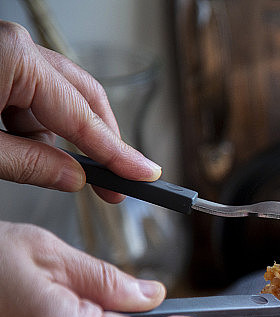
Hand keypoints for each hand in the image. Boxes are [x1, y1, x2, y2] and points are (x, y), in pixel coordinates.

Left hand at [0, 20, 160, 201]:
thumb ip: (29, 165)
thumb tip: (73, 177)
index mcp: (14, 59)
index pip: (83, 117)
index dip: (117, 154)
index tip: (144, 176)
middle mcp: (16, 47)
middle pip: (83, 99)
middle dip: (98, 144)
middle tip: (112, 184)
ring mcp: (7, 51)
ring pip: (55, 101)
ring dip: (50, 138)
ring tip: (25, 163)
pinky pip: (31, 96)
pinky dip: (29, 126)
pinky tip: (10, 143)